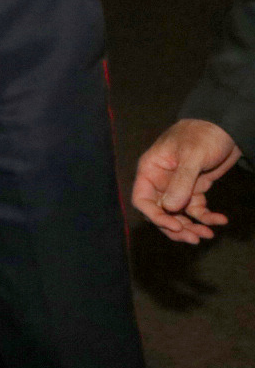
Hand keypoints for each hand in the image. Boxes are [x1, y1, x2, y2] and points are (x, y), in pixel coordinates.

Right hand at [132, 118, 240, 243]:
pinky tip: (220, 220)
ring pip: (178, 215)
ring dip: (191, 227)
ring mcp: (178, 187)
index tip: (175, 226)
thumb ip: (181, 181)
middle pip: (160, 212)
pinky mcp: (195, 190)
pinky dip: (207, 217)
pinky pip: (197, 210)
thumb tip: (170, 209)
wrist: (225, 128)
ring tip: (208, 234)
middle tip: (194, 238)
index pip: (142, 199)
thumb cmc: (203, 135)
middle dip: (175, 227)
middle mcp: (161, 181)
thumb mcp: (192, 156)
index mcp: (151, 170)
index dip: (155, 216)